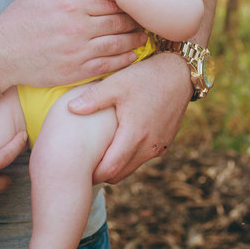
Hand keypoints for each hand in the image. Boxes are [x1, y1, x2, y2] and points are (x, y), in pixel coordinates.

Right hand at [0, 0, 146, 87]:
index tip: (133, 1)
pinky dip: (124, 60)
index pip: (109, 0)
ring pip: (118, 43)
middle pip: (118, 21)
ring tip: (143, 37)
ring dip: (135, 40)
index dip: (124, 0)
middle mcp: (80, 27)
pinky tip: (133, 57)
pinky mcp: (77, 71)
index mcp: (72, 4)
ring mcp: (80, 51)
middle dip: (134, 19)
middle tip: (144, 19)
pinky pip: (108, 65)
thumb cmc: (18, 21)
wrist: (1, 53)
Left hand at [67, 53, 190, 183]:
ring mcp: (159, 146)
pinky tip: (118, 142)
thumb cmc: (145, 77)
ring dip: (116, 165)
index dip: (94, 174)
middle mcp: (149, 146)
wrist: (179, 74)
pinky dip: (130, 157)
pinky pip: (143, 157)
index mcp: (135, 134)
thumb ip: (93, 98)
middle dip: (102, 174)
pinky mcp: (165, 143)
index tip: (78, 170)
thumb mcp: (116, 83)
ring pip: (132, 167)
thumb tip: (71, 109)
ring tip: (99, 154)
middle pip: (121, 173)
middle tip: (84, 166)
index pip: (111, 168)